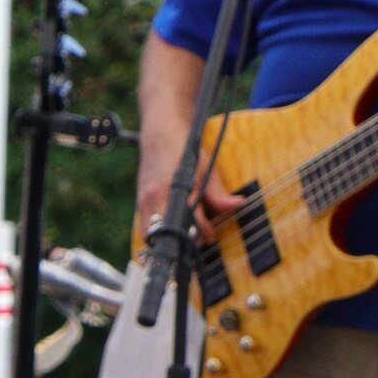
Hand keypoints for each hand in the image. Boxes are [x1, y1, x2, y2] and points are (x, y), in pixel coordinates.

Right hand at [135, 126, 236, 242]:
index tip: (211, 237)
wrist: (161, 134)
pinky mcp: (139, 202)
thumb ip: (218, 193)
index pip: (192, 221)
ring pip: (150, 234)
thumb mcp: (206, 169)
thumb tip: (238, 204)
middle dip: (182, 243)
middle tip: (197, 242)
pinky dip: (157, 232)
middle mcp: (157, 197)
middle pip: (166, 234)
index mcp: (177, 189)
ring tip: (183, 239)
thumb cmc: (185, 151)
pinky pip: (144, 226)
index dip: (204, 233)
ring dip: (166, 241)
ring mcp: (144, 200)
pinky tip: (170, 229)